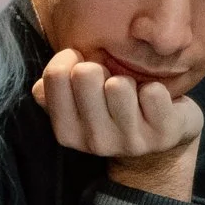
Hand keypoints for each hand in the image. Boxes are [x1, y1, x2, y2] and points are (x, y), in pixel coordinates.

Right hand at [32, 47, 203, 199]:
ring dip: (129, 81)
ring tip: (134, 96)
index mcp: (67, 132)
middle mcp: (95, 142)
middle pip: (85, 75)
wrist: (159, 147)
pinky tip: (156, 103)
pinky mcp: (162, 136)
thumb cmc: (113, 111)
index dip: (70, 58)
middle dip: (101, 69)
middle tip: (112, 84)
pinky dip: (157, 90)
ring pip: (119, 85)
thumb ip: (54, 90)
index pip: (55, 75)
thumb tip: (41, 86)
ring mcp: (130, 142)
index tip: (83, 64)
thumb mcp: (79, 104)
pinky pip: (154, 93)